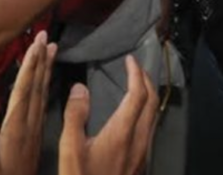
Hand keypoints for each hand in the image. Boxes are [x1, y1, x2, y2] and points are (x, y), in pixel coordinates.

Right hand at [0, 31, 55, 174]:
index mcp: (18, 128)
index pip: (26, 89)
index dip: (31, 64)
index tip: (39, 41)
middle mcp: (29, 128)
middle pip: (37, 87)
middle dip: (41, 61)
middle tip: (47, 36)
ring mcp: (32, 134)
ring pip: (42, 96)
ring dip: (45, 72)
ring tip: (52, 51)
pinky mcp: (33, 142)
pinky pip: (42, 108)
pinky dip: (44, 91)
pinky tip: (45, 86)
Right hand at [59, 55, 159, 174]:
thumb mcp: (69, 149)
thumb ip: (75, 115)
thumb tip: (80, 88)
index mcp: (122, 133)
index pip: (137, 94)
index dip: (135, 73)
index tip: (129, 59)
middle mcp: (139, 141)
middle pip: (152, 103)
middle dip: (146, 80)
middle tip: (134, 67)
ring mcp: (142, 154)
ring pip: (153, 117)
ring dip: (148, 96)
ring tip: (135, 85)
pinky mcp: (140, 164)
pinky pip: (149, 129)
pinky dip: (145, 111)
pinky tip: (132, 115)